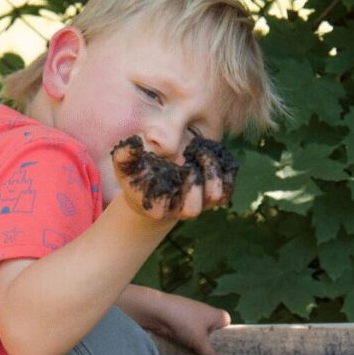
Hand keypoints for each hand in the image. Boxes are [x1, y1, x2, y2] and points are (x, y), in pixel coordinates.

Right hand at [111, 135, 237, 220]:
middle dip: (192, 183)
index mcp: (155, 207)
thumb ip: (125, 154)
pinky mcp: (214, 193)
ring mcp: (199, 203)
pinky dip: (225, 169)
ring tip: (200, 150)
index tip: (162, 168)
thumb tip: (134, 144)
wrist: (160, 175)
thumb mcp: (127, 162)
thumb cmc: (140, 170)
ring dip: (211, 172)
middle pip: (192, 209)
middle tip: (186, 160)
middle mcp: (178, 209)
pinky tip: (211, 152)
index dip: (163, 190)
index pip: (160, 210)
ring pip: (214, 196)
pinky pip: (229, 187)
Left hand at [130, 289, 229, 354]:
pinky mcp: (179, 320)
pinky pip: (188, 333)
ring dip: (198, 344)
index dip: (227, 336)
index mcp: (216, 314)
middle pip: (212, 331)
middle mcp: (205, 313)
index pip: (227, 324)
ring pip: (199, 333)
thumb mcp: (199, 341)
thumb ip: (209, 353)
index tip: (225, 351)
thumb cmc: (184, 322)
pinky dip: (188, 342)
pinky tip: (187, 354)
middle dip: (212, 344)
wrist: (157, 311)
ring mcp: (191, 316)